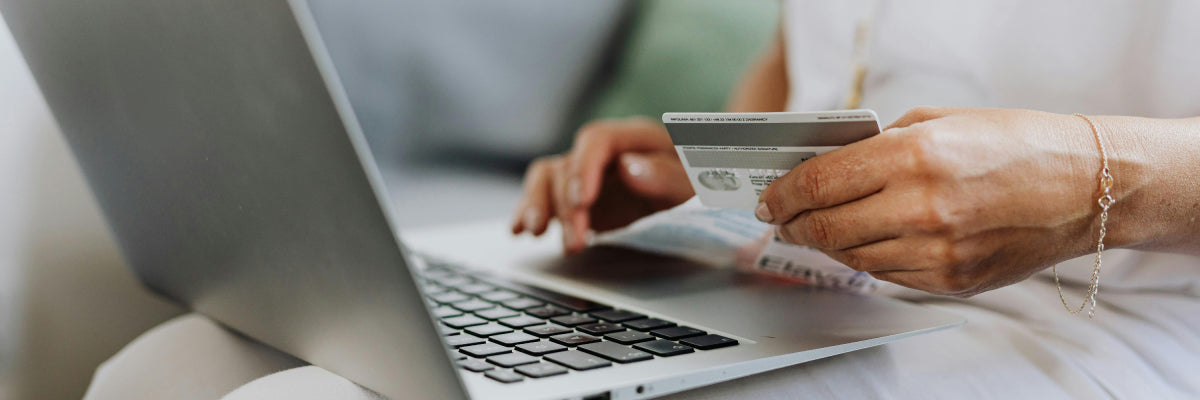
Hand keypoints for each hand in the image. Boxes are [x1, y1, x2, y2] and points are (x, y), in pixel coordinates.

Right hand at [511, 117, 694, 252]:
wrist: (704, 195)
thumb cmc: (703, 184)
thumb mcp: (698, 183)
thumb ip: (668, 175)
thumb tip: (629, 168)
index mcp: (635, 138)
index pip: (597, 140)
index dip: (584, 167)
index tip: (581, 200)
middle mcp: (605, 152)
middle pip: (568, 165)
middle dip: (566, 205)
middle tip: (576, 242)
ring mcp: (587, 174)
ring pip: (547, 178)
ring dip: (538, 205)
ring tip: (535, 233)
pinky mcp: (576, 197)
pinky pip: (544, 196)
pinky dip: (528, 211)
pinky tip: (519, 230)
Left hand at [756, 107, 1114, 296]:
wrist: (1086, 187)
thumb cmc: (1016, 144)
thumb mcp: (939, 121)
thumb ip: (878, 144)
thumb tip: (825, 166)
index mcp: (914, 156)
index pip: (820, 183)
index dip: (783, 193)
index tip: (769, 197)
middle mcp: (922, 208)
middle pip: (825, 227)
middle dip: (793, 223)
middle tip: (781, 218)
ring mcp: (937, 251)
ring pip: (851, 256)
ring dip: (826, 243)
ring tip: (817, 228)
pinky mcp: (951, 281)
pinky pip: (886, 274)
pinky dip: (866, 258)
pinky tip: (866, 241)